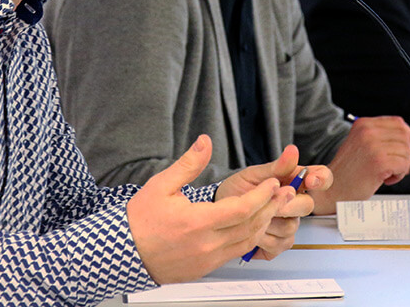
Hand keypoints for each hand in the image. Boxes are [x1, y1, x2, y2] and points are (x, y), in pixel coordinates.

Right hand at [126, 135, 288, 283]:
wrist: (124, 253)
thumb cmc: (140, 221)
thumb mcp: (161, 185)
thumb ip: (188, 164)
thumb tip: (205, 142)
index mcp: (197, 221)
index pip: (242, 208)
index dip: (262, 195)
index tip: (272, 183)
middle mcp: (206, 243)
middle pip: (251, 225)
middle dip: (271, 206)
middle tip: (285, 192)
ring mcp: (207, 258)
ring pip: (247, 241)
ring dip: (264, 222)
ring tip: (274, 206)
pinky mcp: (206, 267)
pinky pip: (236, 252)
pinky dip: (249, 237)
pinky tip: (254, 225)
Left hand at [215, 145, 332, 260]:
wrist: (219, 211)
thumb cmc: (238, 190)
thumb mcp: (253, 174)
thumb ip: (276, 166)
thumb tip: (292, 151)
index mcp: (293, 182)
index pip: (322, 178)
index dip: (321, 179)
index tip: (310, 181)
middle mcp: (295, 204)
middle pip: (307, 206)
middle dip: (285, 205)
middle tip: (266, 203)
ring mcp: (289, 224)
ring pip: (291, 228)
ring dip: (268, 223)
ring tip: (251, 216)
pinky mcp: (279, 243)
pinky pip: (280, 245)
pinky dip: (263, 239)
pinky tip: (252, 232)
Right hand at [309, 116, 409, 213]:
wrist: (331, 188)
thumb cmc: (347, 172)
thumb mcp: (361, 145)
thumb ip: (380, 138)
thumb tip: (408, 139)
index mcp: (363, 124)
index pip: (397, 122)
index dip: (409, 136)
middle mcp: (368, 131)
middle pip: (405, 136)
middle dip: (407, 153)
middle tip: (399, 166)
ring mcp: (373, 145)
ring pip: (406, 151)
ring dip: (402, 166)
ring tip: (388, 174)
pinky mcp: (379, 161)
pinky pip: (403, 165)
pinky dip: (399, 175)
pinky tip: (386, 179)